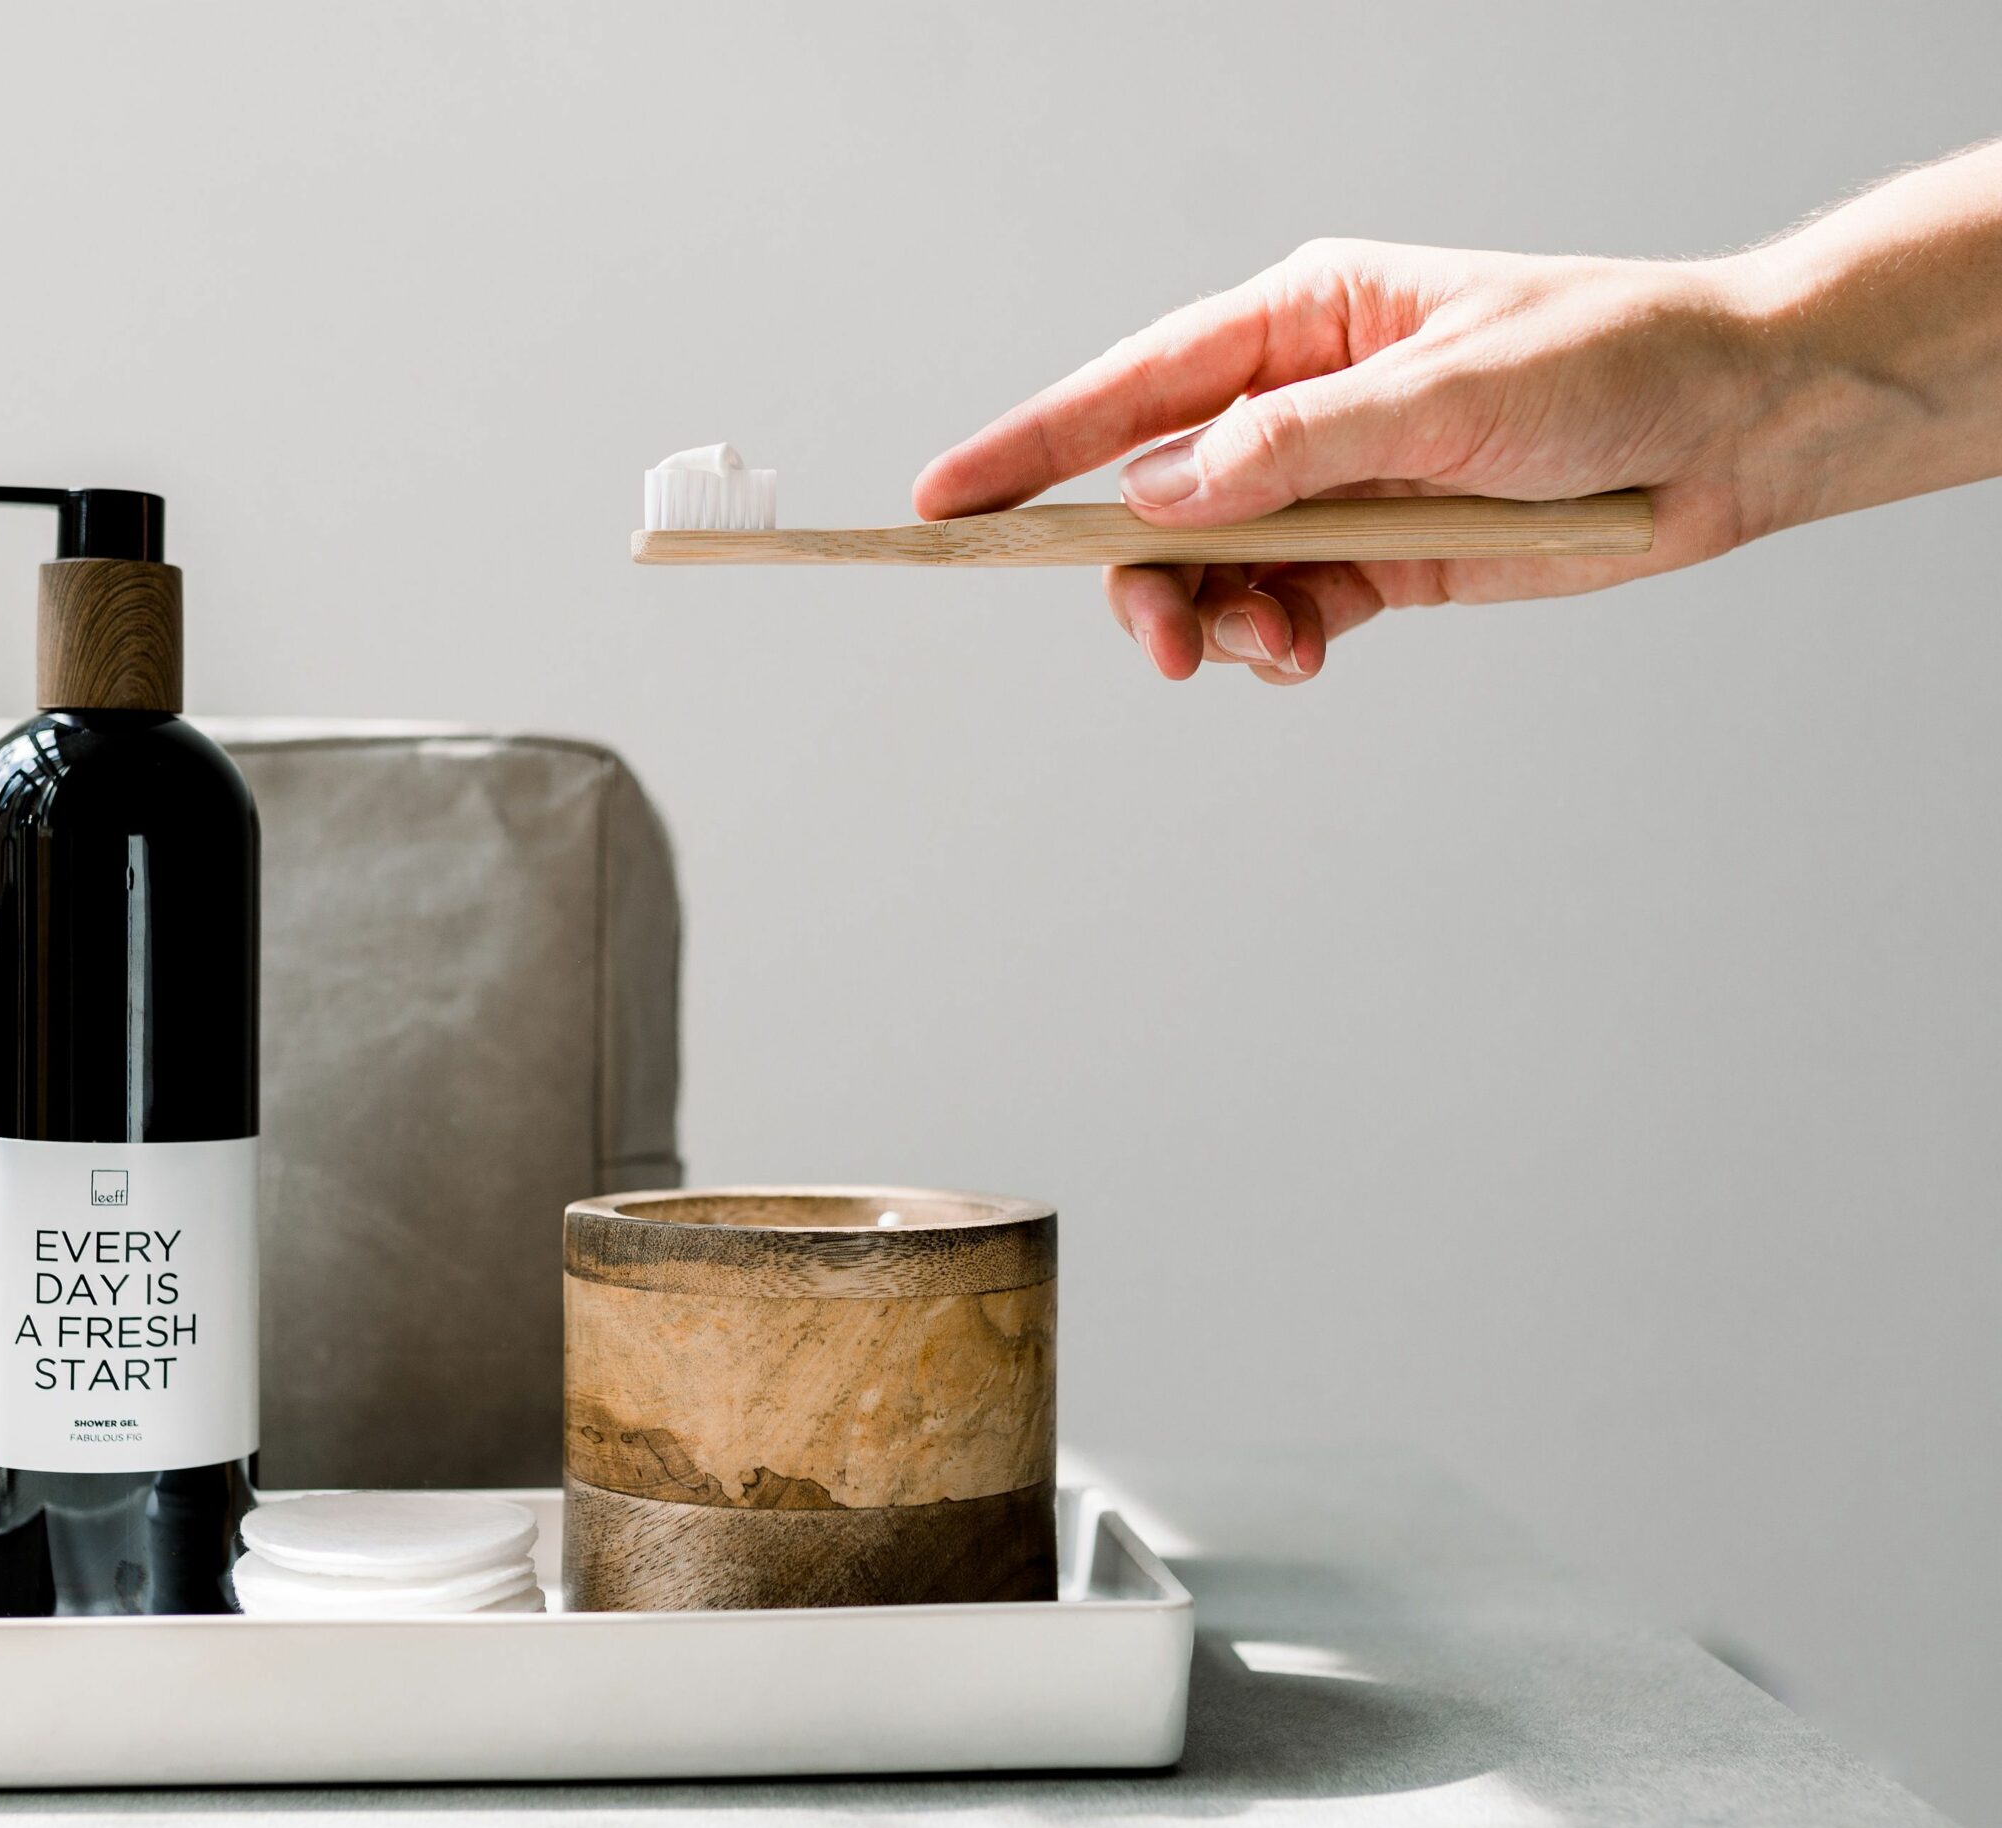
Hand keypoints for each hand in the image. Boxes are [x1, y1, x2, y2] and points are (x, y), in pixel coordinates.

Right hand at [914, 241, 1780, 683]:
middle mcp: (1297, 403)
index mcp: (1303, 320)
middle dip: (1139, 575)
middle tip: (1158, 642)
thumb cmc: (1609, 363)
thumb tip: (1161, 494)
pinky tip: (1301, 654)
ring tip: (1272, 651)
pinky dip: (1272, 642)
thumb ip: (1298, 448)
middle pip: (1153, 498)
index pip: (1135, 388)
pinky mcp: (1375, 559)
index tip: (946, 502)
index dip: (1033, 447)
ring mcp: (1330, 486)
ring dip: (1216, 621)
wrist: (1734, 431)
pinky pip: (1280, 609)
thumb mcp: (1448, 393)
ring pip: (1210, 570)